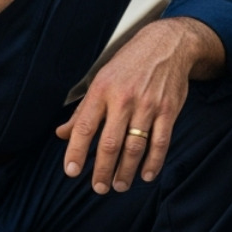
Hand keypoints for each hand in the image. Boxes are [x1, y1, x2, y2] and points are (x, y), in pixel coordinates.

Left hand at [56, 17, 223, 193]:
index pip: (84, 126)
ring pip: (134, 146)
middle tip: (99, 187)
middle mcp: (123, 98)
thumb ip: (83, 110)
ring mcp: (148, 105)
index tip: (72, 171)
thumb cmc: (130, 64)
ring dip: (126, 171)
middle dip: (102, 170)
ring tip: (119, 185)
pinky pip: (160, 142)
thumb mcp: (101, 79)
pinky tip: (146, 175)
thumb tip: (62, 133)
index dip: (76, 151)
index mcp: (102, 90)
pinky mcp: (168, 110)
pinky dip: (153, 162)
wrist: (167, 44)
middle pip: (109, 143)